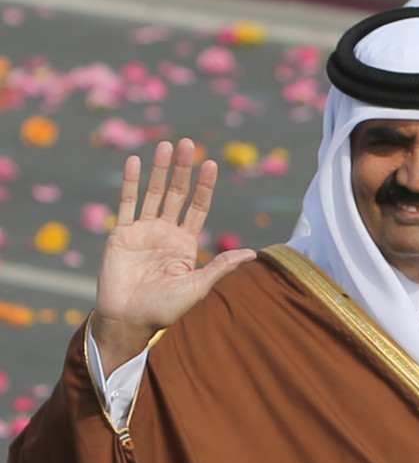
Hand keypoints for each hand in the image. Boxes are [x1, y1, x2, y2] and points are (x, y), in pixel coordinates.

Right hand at [92, 138, 255, 373]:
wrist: (129, 320)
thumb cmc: (164, 310)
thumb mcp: (197, 288)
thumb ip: (220, 268)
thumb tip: (252, 254)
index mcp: (186, 244)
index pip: (198, 208)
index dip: (204, 186)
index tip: (211, 164)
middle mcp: (166, 233)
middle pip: (177, 194)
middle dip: (183, 169)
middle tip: (189, 143)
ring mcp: (143, 231)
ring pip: (154, 193)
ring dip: (160, 169)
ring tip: (167, 145)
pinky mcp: (122, 234)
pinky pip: (127, 203)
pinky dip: (130, 182)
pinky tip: (134, 161)